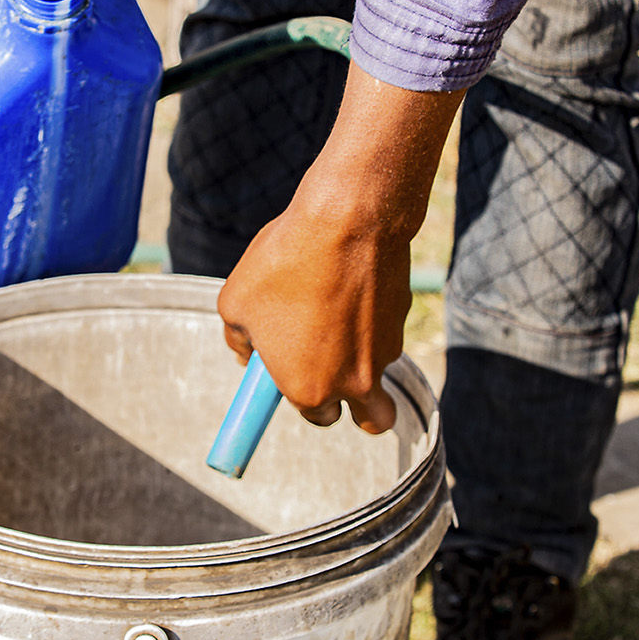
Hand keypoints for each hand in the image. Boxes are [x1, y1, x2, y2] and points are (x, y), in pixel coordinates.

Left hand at [217, 62, 466, 434]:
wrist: (347, 220)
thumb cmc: (285, 263)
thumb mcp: (235, 303)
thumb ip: (239, 341)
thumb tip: (247, 352)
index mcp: (309, 389)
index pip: (316, 416)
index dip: (303, 397)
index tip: (294, 379)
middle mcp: (354, 382)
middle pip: (371, 419)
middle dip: (353, 404)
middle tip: (328, 370)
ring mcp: (385, 353)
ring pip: (378, 371)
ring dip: (360, 355)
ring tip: (327, 305)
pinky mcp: (402, 320)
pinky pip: (383, 331)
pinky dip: (369, 319)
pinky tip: (346, 283)